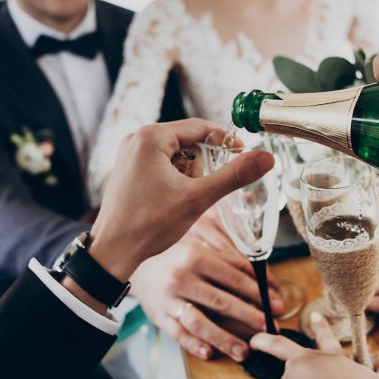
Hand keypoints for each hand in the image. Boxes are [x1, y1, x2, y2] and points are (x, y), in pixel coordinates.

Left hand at [89, 119, 273, 281]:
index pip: (200, 127)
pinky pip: (161, 165)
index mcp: (151, 136)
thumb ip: (234, 176)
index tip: (243, 156)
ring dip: (187, 176)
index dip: (225, 142)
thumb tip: (266, 157)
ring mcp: (130, 154)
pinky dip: (173, 181)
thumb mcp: (198, 198)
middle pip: (188, 142)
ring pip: (175, 156)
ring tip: (179, 201)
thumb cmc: (149, 224)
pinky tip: (169, 202)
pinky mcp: (127, 169)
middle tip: (197, 192)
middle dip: (200, 167)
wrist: (112, 251)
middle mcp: (137, 138)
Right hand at [131, 216, 282, 361]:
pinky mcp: (158, 316)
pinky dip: (194, 345)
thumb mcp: (201, 250)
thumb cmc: (177, 258)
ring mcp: (169, 299)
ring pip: (200, 322)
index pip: (234, 277)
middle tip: (269, 328)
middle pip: (221, 301)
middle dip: (249, 317)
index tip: (277, 305)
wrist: (137, 266)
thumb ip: (231, 261)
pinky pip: (178, 334)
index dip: (259, 292)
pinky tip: (210, 354)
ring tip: (245, 351)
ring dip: (224, 339)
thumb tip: (267, 279)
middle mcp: (181, 277)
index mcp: (195, 256)